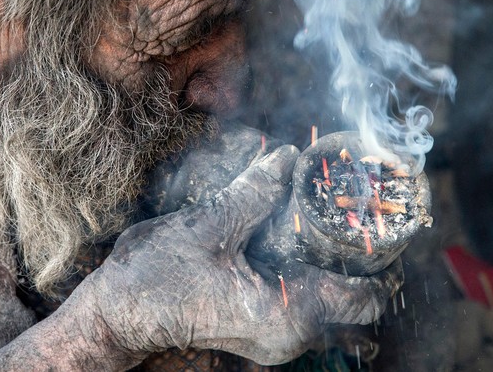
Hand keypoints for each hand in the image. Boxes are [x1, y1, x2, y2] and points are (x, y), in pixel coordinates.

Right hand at [87, 145, 401, 364]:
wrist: (119, 314)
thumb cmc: (157, 278)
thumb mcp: (209, 226)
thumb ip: (254, 192)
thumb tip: (288, 158)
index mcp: (286, 314)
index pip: (365, 297)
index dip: (373, 255)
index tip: (365, 216)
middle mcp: (289, 334)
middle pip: (351, 297)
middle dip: (347, 251)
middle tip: (338, 205)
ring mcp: (274, 335)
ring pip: (326, 298)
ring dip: (323, 259)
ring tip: (310, 214)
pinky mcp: (259, 326)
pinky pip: (300, 301)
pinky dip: (302, 269)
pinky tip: (281, 235)